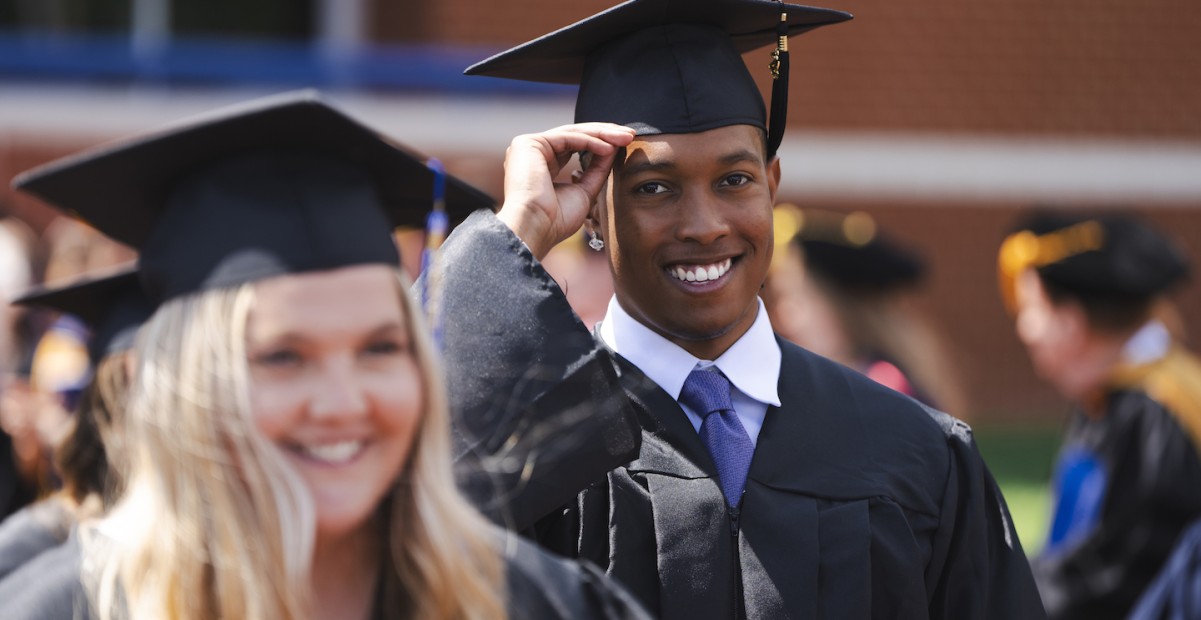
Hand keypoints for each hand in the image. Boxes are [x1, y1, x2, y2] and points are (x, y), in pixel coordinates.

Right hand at [498, 123, 635, 259]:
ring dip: (602, 134)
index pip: (575, 146)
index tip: (625, 144)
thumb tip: (613, 148)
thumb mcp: (584, 191)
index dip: (601, 144)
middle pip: (575, 136)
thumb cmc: (555, 221)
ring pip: (572, 133)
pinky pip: (566, 137)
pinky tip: (608, 147)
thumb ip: (597, 169)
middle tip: (630, 135)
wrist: (535, 229)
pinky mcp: (529, 143)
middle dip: (605, 134)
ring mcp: (528, 146)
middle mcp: (533, 153)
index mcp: (541, 165)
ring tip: (625, 138)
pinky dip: (590, 141)